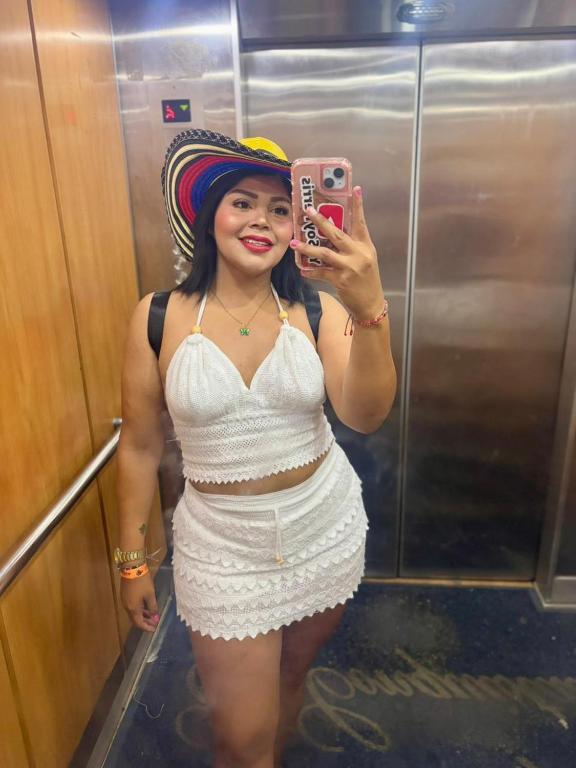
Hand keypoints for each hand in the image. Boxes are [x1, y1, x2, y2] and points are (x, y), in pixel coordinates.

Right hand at [120, 572, 159, 632]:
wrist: (132, 568)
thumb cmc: (142, 582)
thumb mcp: (150, 594)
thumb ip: (153, 607)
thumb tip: (155, 616)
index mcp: (133, 608)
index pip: (139, 623)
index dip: (146, 627)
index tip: (154, 629)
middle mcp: (127, 607)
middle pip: (135, 619)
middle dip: (144, 622)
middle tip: (154, 623)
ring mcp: (124, 601)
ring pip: (133, 613)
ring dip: (142, 616)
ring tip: (151, 616)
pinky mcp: (124, 595)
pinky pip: (131, 607)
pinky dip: (138, 609)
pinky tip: (145, 607)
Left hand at [290, 186, 385, 319]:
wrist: (371, 304)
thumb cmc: (366, 280)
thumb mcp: (364, 259)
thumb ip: (351, 246)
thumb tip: (332, 234)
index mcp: (365, 246)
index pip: (361, 222)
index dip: (358, 206)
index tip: (356, 189)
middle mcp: (359, 254)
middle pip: (337, 233)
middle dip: (321, 221)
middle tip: (308, 211)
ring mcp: (350, 267)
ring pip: (325, 253)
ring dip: (308, 248)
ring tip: (295, 243)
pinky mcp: (341, 280)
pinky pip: (322, 272)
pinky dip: (311, 271)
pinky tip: (302, 270)